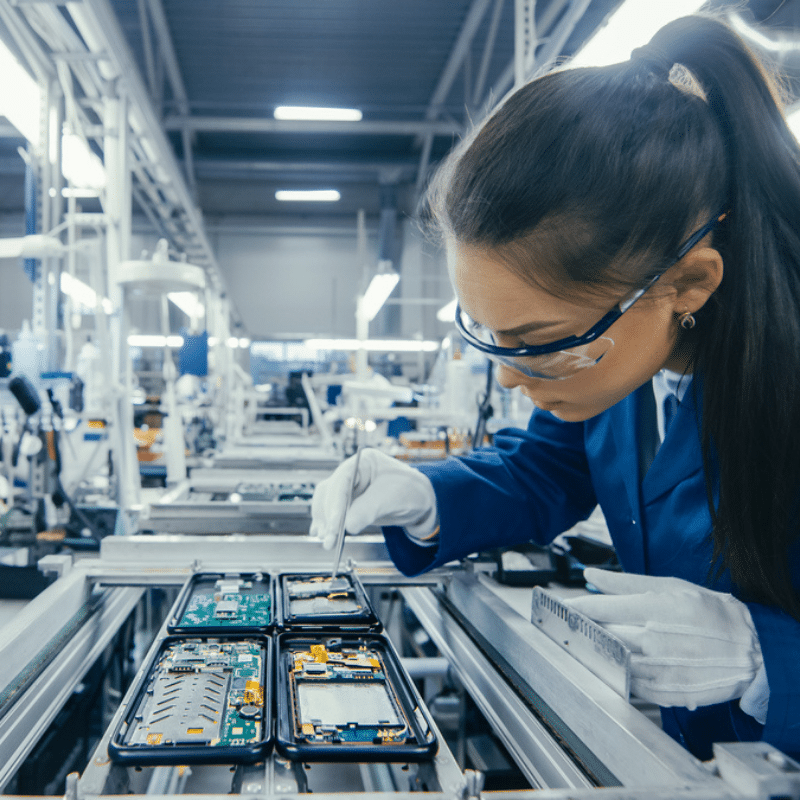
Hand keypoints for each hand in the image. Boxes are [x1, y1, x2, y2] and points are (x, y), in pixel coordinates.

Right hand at [310, 449, 437, 548]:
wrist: (418, 502)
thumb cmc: (410, 490)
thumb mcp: (393, 497)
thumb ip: (370, 509)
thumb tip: (348, 525)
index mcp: (363, 462)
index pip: (342, 480)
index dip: (335, 501)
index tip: (335, 523)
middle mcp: (352, 474)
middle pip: (330, 492)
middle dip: (329, 516)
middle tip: (330, 537)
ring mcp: (348, 489)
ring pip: (326, 503)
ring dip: (325, 522)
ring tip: (327, 541)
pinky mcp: (347, 505)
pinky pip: (331, 514)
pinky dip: (327, 525)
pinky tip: (323, 535)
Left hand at [567, 568, 762, 709]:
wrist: (751, 651)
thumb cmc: (711, 612)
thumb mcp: (670, 586)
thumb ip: (625, 582)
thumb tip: (590, 576)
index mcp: (653, 609)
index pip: (598, 609)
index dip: (574, 608)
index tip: (560, 606)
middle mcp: (652, 640)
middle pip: (600, 634)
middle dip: (582, 628)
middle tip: (571, 623)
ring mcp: (658, 669)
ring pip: (609, 660)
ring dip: (596, 651)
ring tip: (593, 642)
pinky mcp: (664, 692)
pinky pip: (627, 682)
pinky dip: (618, 671)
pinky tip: (619, 661)